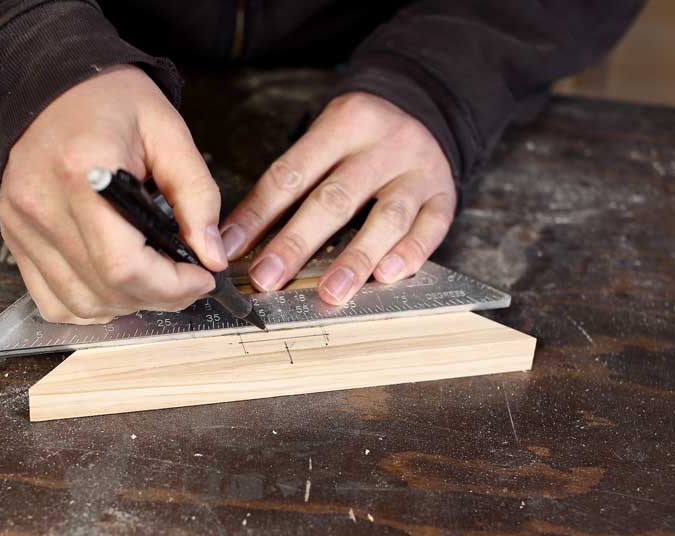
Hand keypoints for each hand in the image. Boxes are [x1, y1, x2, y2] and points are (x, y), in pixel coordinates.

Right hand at [0, 65, 226, 323]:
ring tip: (154, 279)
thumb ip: (197, 194)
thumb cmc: (108, 100)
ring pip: (80, 305)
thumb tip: (212, 256)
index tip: (201, 276)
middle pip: (106, 291)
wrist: (45, 85)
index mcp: (83, 173)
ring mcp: (22, 227)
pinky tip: (116, 285)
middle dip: (160, 297)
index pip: (125, 265)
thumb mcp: (167, 131)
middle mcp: (43, 206)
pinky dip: (91, 307)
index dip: (172, 286)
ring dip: (128, 305)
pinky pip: (52, 302)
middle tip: (187, 278)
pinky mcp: (14, 239)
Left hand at [221, 92, 456, 304]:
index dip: (257, 215)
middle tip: (268, 278)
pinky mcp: (444, 195)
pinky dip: (411, 253)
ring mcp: (418, 171)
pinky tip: (388, 276)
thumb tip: (239, 239)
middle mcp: (383, 146)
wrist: (425, 106)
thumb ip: (290, 184)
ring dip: (356, 258)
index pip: (291, 174)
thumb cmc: (359, 137)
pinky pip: (431, 227)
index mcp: (343, 124)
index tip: (230, 249)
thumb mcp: (324, 139)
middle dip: (297, 242)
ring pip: (387, 216)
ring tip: (331, 292)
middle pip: (335, 198)